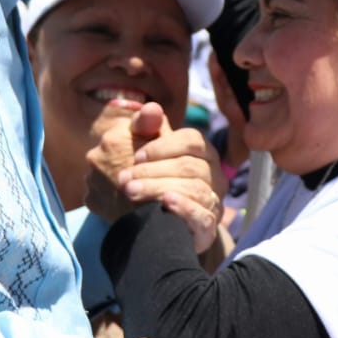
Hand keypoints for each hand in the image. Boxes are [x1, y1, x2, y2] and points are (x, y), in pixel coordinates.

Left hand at [85, 103, 226, 253]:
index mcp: (202, 153)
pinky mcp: (207, 229)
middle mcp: (214, 175)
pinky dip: (184, 208)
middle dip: (152, 171)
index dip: (163, 146)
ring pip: (194, 189)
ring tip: (131, 191)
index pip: (191, 140)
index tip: (137, 157)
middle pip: (189, 166)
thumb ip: (144, 127)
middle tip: (123, 178)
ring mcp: (213, 202)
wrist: (156, 228)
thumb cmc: (151, 179)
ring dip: (158, 188)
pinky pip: (203, 217)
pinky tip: (165, 203)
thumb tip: (152, 109)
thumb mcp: (144, 150)